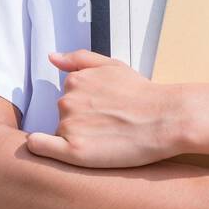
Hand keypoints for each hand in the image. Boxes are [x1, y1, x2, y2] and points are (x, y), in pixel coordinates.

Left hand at [26, 50, 186, 167]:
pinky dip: (42, 148)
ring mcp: (68, 125)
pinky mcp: (74, 151)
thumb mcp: (113, 66)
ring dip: (77, 139)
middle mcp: (66, 101)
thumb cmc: (143, 94)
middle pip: (63, 118)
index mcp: (74, 81)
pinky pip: (41, 148)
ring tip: (106, 141)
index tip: (103, 116)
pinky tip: (61, 149)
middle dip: (81, 124)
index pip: (69, 100)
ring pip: (61, 135)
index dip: (85, 111)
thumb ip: (79, 59)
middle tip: (108, 129)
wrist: (166, 119)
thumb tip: (52, 57)